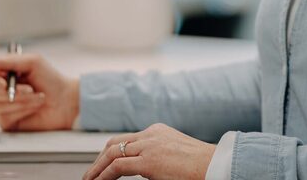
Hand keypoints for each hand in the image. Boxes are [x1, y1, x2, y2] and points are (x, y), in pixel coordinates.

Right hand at [0, 53, 79, 131]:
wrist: (65, 101)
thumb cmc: (50, 80)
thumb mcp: (33, 62)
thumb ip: (9, 60)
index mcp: (2, 73)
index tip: (4, 81)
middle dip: (11, 91)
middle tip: (29, 89)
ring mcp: (1, 106)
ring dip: (22, 101)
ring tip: (38, 97)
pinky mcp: (6, 122)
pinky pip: (4, 117)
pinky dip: (22, 111)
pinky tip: (34, 107)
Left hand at [82, 123, 215, 179]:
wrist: (215, 165)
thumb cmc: (201, 165)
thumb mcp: (175, 155)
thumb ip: (158, 156)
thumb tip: (146, 169)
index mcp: (157, 131)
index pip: (126, 139)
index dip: (110, 152)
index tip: (102, 165)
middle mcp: (151, 134)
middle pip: (114, 143)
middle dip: (99, 159)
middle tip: (91, 174)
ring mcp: (149, 146)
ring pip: (112, 153)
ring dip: (97, 168)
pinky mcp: (149, 161)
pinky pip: (118, 167)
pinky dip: (104, 175)